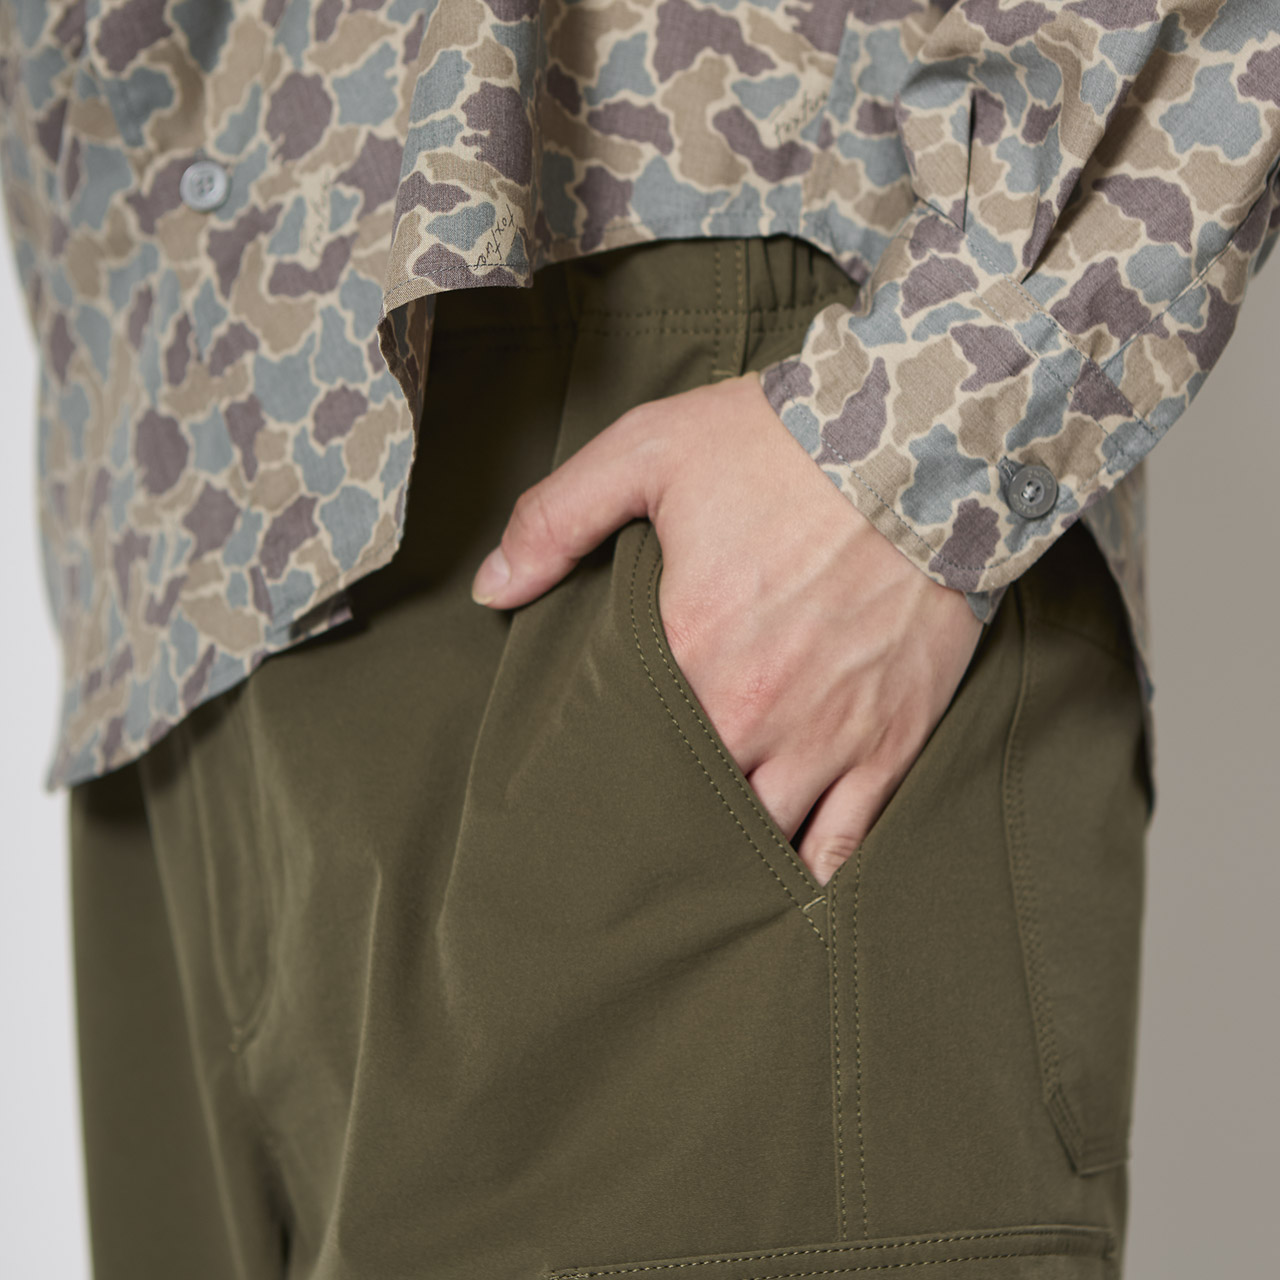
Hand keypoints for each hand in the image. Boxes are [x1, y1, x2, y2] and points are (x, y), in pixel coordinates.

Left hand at [471, 373, 983, 885]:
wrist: (928, 443)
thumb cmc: (784, 444)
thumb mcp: (650, 449)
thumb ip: (557, 517)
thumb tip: (491, 588)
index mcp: (685, 646)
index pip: (619, 743)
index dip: (596, 771)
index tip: (577, 791)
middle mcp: (750, 710)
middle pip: (685, 804)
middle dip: (655, 827)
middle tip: (627, 849)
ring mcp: (825, 737)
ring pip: (760, 836)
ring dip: (725, 858)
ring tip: (694, 879)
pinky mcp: (888, 743)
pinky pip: (846, 841)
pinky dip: (812, 876)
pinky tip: (784, 895)